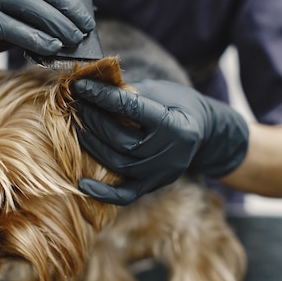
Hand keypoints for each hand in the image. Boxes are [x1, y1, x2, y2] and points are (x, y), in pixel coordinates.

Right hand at [0, 0, 94, 80]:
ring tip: (73, 40)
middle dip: (68, 6)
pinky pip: (10, 26)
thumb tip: (80, 17)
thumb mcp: (15, 11)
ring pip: (27, 3)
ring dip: (56, 24)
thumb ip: (39, 7)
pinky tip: (51, 48)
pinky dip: (34, 39)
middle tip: (85, 27)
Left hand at [72, 79, 248, 204]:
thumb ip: (131, 93)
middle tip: (77, 106)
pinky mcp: (155, 185)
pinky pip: (126, 195)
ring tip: (78, 128)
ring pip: (119, 164)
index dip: (103, 97)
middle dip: (94, 121)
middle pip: (121, 140)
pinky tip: (82, 184)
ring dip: (93, 146)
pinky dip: (103, 192)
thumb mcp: (161, 91)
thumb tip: (94, 86)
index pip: (131, 110)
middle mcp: (171, 152)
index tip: (81, 86)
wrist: (204, 132)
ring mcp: (163, 173)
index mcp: (175, 124)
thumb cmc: (178, 105)